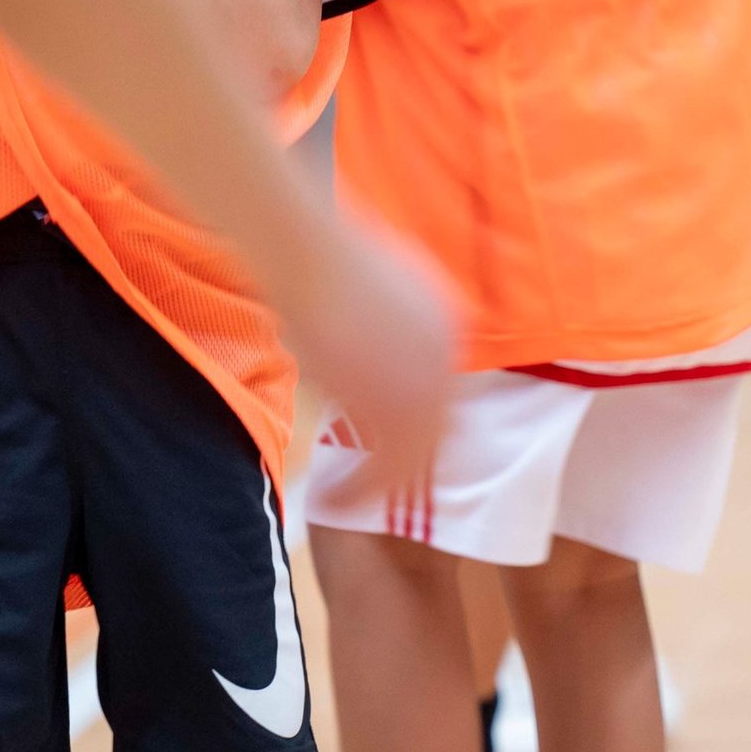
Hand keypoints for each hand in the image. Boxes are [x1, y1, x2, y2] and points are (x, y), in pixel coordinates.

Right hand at [278, 214, 456, 506]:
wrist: (302, 250)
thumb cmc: (316, 256)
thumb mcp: (365, 283)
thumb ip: (383, 315)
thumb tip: (366, 335)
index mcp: (447, 321)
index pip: (438, 389)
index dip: (410, 420)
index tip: (382, 442)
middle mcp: (447, 356)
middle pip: (433, 427)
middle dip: (401, 457)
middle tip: (371, 483)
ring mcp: (426, 384)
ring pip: (412, 457)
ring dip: (377, 485)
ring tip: (344, 499)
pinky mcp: (397, 411)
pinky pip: (385, 470)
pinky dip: (357, 492)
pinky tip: (331, 501)